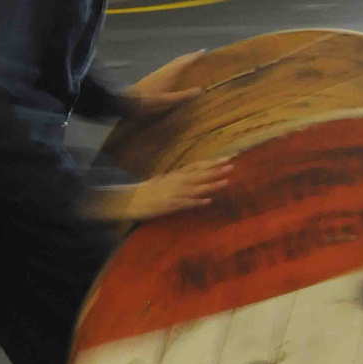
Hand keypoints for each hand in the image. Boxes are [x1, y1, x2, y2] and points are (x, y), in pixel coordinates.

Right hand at [86, 160, 232, 222]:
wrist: (130, 199)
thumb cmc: (147, 191)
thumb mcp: (163, 179)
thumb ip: (177, 177)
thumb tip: (190, 175)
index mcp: (176, 175)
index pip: (197, 166)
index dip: (212, 162)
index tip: (226, 158)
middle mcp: (177, 181)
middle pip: (199, 174)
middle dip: (216, 170)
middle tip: (232, 165)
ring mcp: (174, 193)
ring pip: (196, 188)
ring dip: (211, 185)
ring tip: (226, 182)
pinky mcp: (170, 205)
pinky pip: (186, 203)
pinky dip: (197, 202)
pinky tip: (208, 201)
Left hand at [122, 50, 208, 117]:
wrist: (130, 101)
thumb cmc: (150, 101)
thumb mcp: (169, 100)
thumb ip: (184, 95)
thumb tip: (200, 90)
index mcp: (170, 73)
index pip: (185, 62)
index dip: (194, 56)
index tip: (203, 51)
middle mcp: (165, 70)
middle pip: (179, 60)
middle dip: (189, 56)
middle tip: (199, 54)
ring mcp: (159, 72)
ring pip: (174, 63)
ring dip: (183, 60)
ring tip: (190, 60)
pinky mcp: (154, 76)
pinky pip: (169, 67)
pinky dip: (176, 65)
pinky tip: (176, 70)